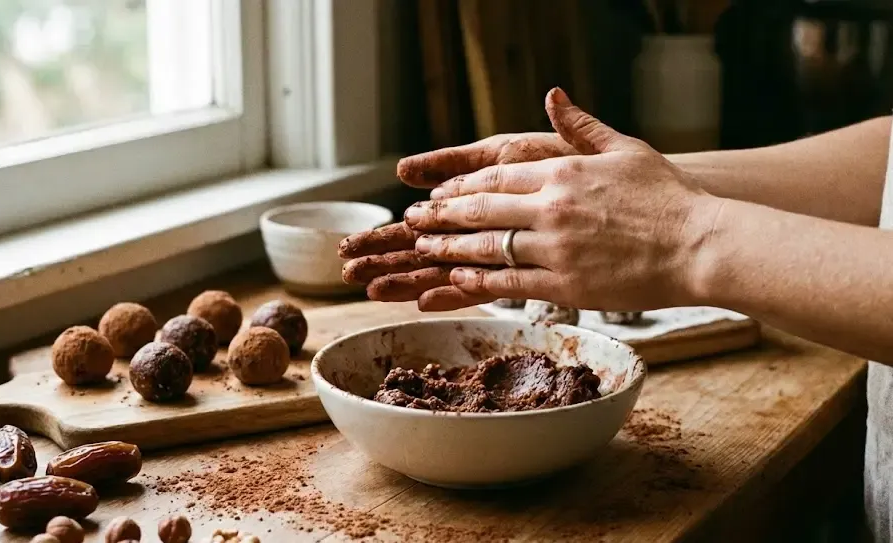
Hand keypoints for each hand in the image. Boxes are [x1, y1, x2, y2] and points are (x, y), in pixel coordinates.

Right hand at [340, 131, 579, 301]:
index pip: (426, 220)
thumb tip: (424, 161)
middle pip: (428, 245)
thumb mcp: (539, 151)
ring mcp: (507, 254)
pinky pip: (485, 286)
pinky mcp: (529, 273)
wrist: (648, 218)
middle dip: (387, 255)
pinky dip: (454, 294)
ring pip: (447, 268)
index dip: (390, 231)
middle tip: (346, 269)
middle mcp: (490, 231)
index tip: (350, 244)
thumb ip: (488, 154)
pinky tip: (422, 303)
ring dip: (407, 277)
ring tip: (366, 288)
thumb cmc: (592, 174)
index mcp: (487, 203)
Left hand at [400, 88, 720, 310]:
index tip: (439, 192)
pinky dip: (480, 282)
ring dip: (450, 248)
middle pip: (481, 210)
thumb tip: (553, 97)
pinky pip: (511, 283)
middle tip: (413, 221)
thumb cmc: (669, 198)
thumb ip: (581, 126)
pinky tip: (460, 280)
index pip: (495, 177)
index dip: (460, 187)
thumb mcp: (626, 150)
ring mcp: (556, 249)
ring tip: (424, 249)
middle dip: (441, 215)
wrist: (702, 246)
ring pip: (488, 247)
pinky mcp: (566, 286)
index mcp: (563, 173)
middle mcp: (552, 208)